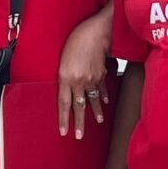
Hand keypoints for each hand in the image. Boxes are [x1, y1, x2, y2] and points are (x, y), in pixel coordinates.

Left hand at [57, 16, 110, 138]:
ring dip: (95, 113)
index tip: (64, 132)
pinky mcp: (102, 75)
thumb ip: (63, 76)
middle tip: (79, 136)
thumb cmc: (76, 41)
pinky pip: (102, 89)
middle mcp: (79, 81)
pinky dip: (104, 96)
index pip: (63, 104)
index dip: (63, 119)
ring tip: (97, 122)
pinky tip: (105, 102)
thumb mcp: (62, 59)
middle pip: (78, 107)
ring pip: (92, 100)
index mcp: (65, 77)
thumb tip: (65, 87)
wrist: (96, 32)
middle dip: (79, 123)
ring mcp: (92, 79)